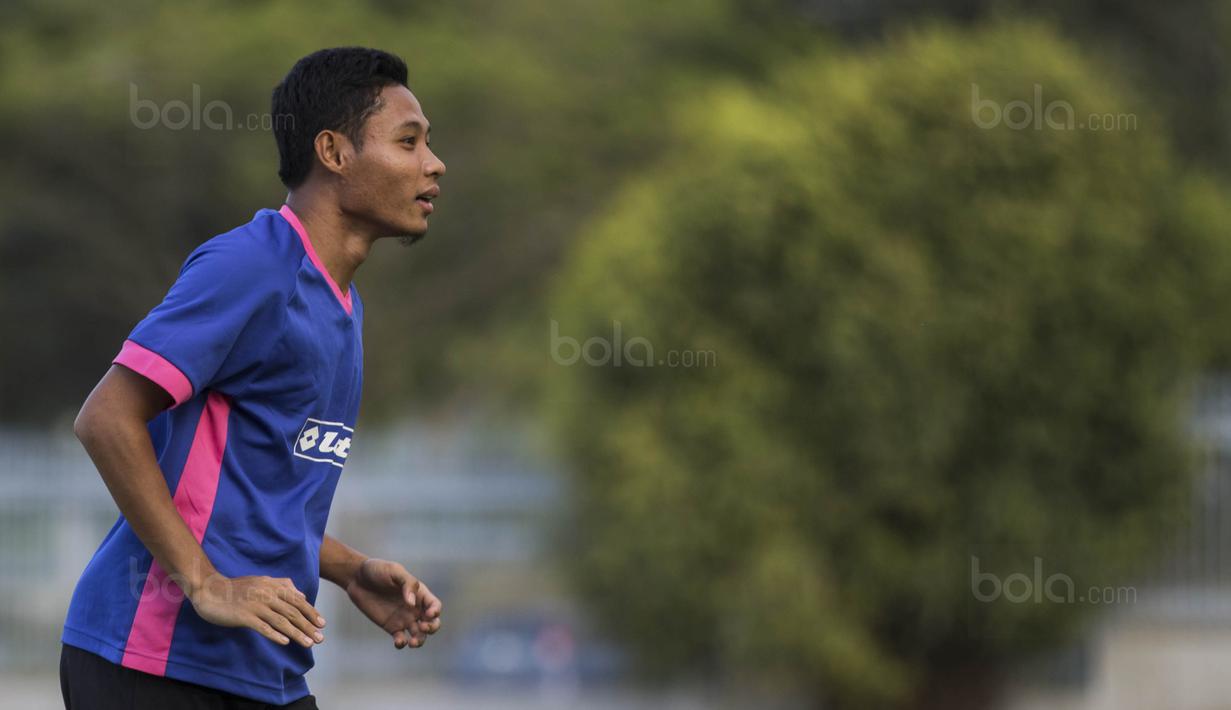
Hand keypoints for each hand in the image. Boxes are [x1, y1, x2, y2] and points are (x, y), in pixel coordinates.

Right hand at [187, 574, 325, 647]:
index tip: (322, 624)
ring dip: (296, 633)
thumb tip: (301, 596)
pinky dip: (275, 634)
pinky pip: (263, 627)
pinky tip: (285, 642)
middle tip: (320, 638)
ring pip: (281, 621)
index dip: (311, 612)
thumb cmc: (236, 588)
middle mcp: (266, 594)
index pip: (297, 600)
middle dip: (308, 626)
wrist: (209, 589)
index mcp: (272, 585)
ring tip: (308, 643)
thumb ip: (282, 586)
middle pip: (292, 612)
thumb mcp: (261, 581)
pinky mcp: (244, 616)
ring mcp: (255, 605)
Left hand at [345, 558, 441, 648]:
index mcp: (419, 594)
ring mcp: (403, 618)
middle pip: (432, 623)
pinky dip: (402, 643)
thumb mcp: (394, 571)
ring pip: (419, 635)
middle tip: (422, 628)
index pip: (435, 605)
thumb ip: (407, 584)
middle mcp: (414, 608)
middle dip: (432, 628)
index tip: (428, 614)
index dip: (436, 611)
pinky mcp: (391, 627)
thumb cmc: (377, 570)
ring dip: (420, 641)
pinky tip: (399, 641)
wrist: (357, 578)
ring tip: (412, 643)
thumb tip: (412, 603)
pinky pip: (401, 639)